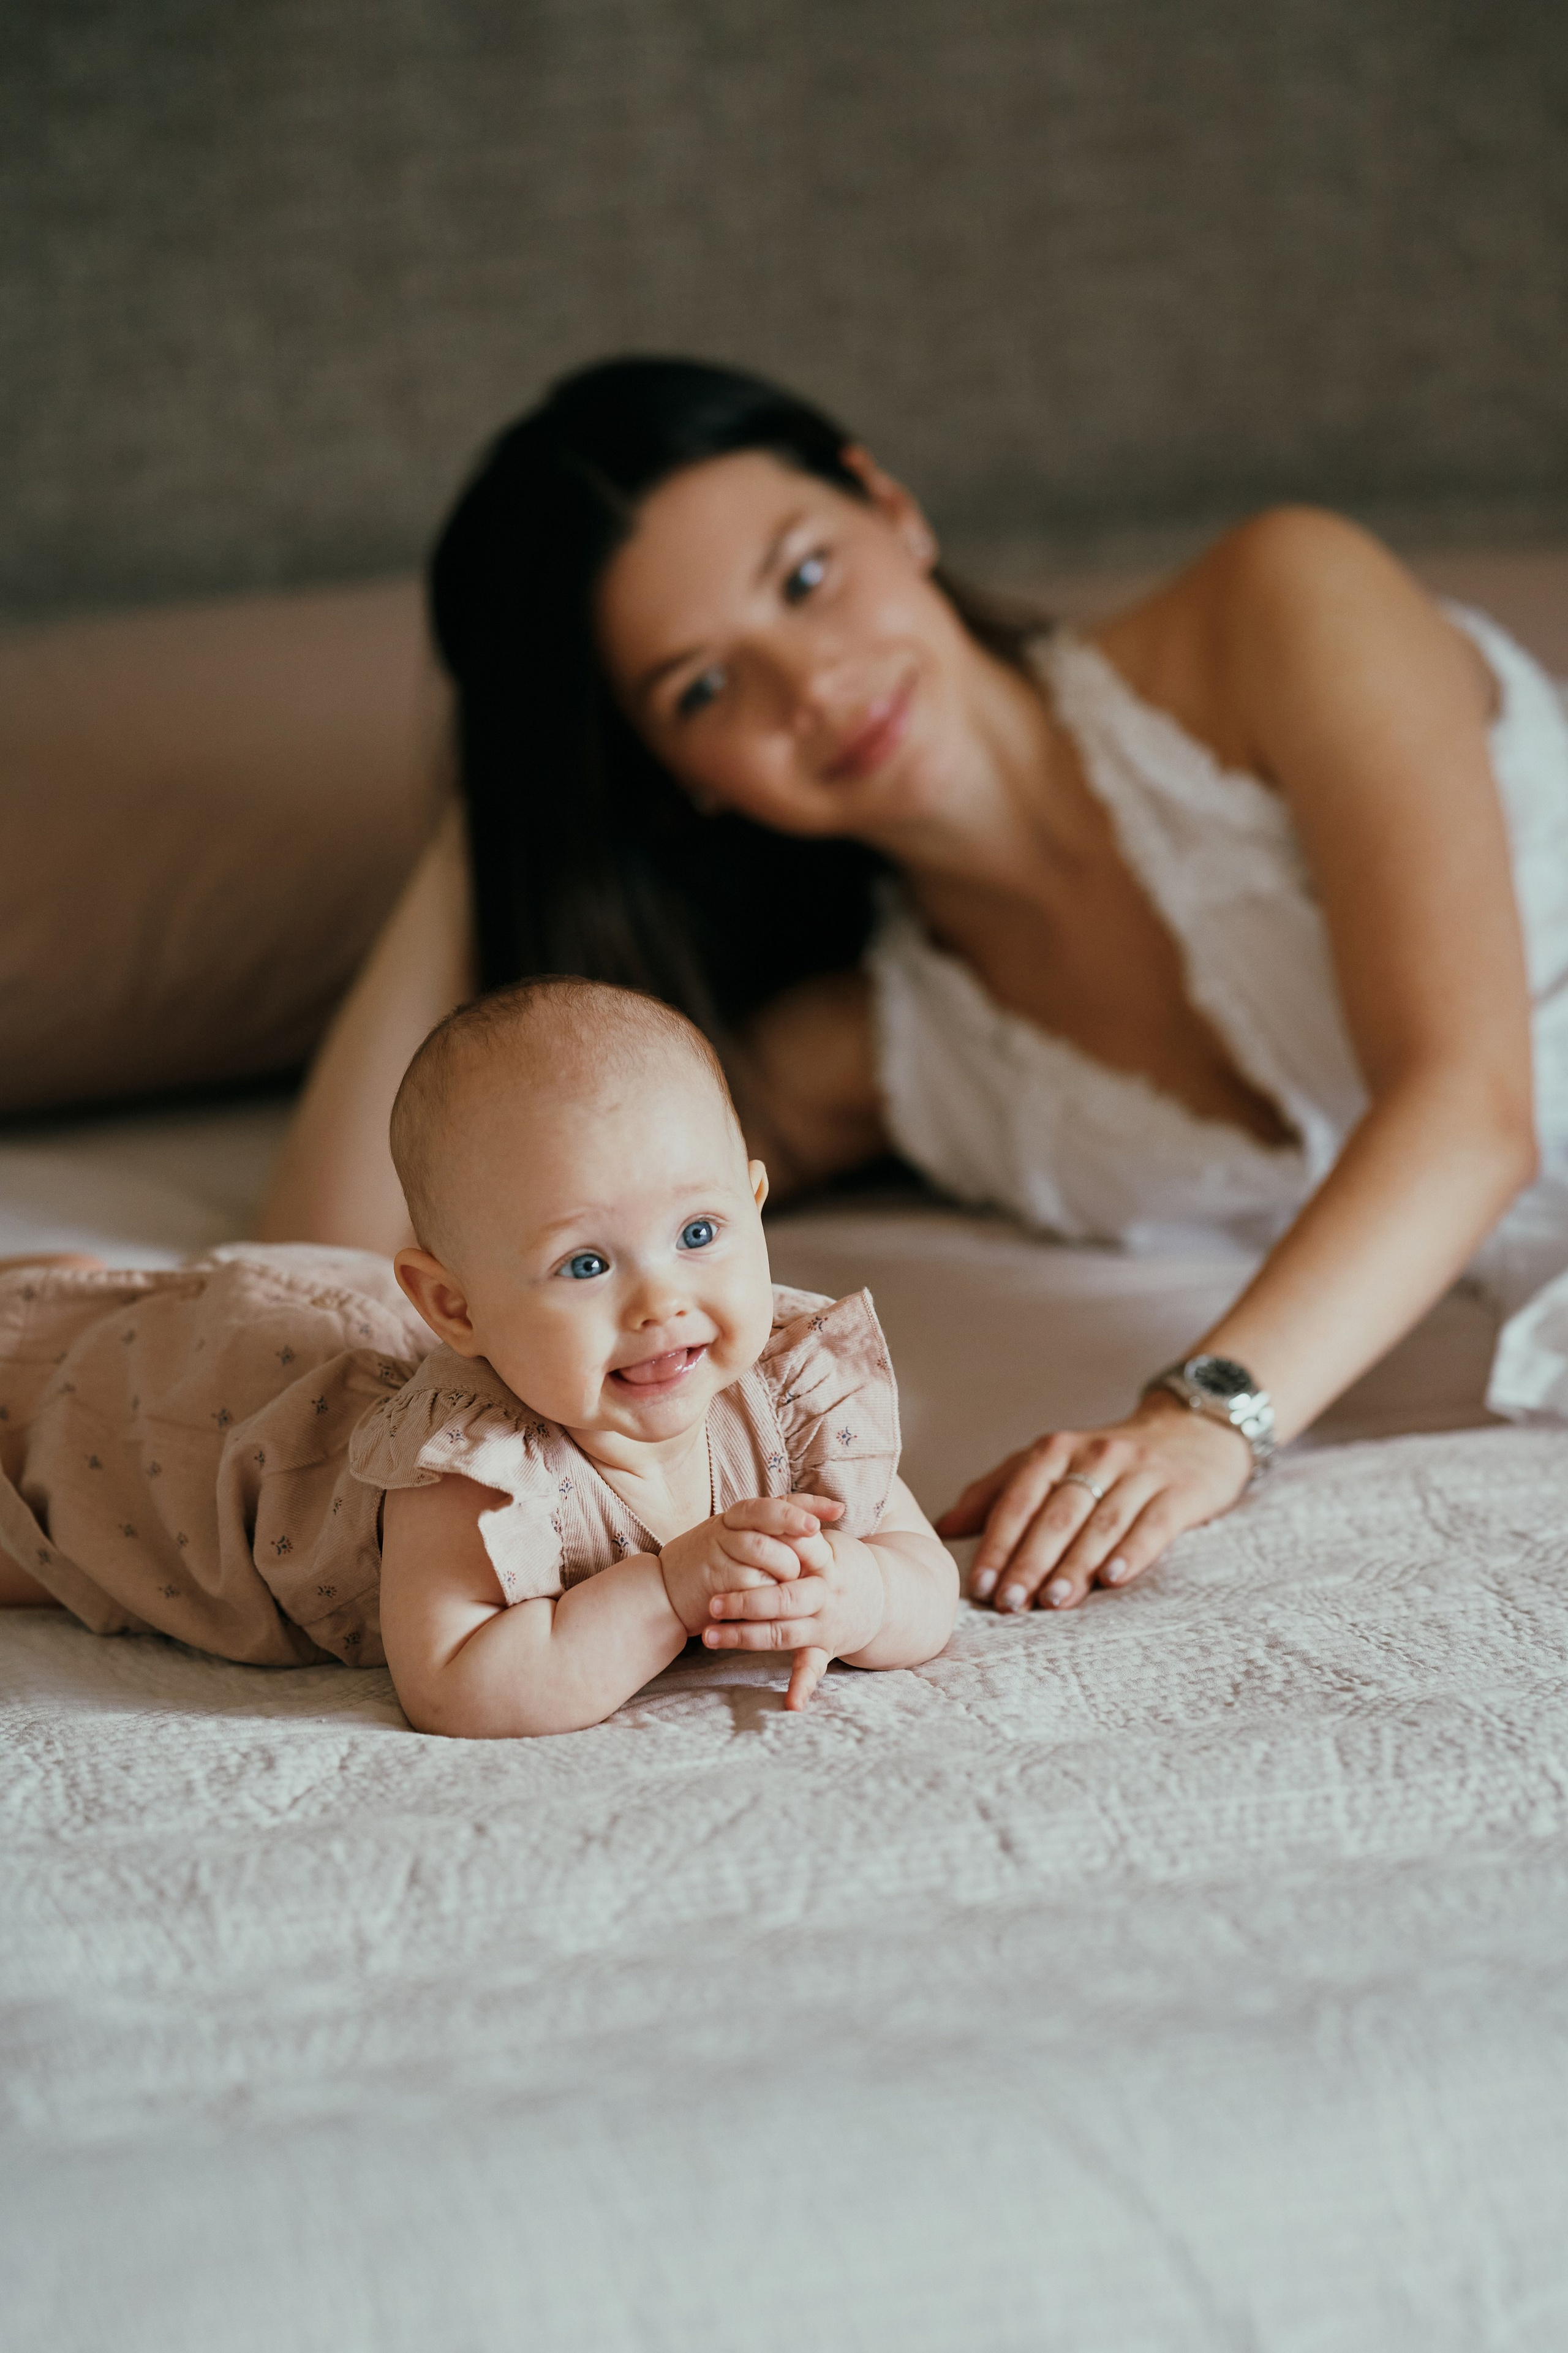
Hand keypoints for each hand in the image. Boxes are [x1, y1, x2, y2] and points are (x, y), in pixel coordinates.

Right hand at [658, 1494, 843, 1638]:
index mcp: (738, 1515)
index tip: (838, 1511)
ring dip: (783, 1567)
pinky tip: (767, 1600)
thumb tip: (816, 1524)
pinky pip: (748, 1581)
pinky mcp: (713, 1578)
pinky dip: (763, 1591)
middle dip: (798, 1528)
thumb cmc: (713, 1567)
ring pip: (763, 1549)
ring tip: (788, 1581)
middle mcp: (727, 1526)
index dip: (810, 1504)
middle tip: (818, 1544)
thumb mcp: (739, 1542)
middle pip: (770, 1516)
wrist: (664, 1593)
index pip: (779, 1501)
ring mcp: (718, 1550)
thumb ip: (770, 1533)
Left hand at [702, 1514, 887, 1711]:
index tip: (732, 1543)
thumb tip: (762, 1510)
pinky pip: (812, 1668)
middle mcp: (825, 1593)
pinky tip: (791, 1704)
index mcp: (825, 1559)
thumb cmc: (842, 1562)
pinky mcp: (826, 1647)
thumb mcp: (827, 1539)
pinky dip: (803, 1687)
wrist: (887, 1597)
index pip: (794, 1549)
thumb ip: (796, 1528)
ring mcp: (825, 1623)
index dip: (767, 1546)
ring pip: (784, 1633)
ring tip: (710, 1637)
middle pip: (784, 1598)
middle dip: (746, 1601)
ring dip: (747, 1636)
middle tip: (712, 1604)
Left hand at [935, 1393, 1251, 1612]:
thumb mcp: (1049, 1464)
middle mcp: (1095, 1455)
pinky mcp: (1180, 1490)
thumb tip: (942, 1528)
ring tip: (1053, 1601)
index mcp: (1054, 1450)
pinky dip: (1131, 1552)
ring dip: (1075, 1565)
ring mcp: (1140, 1471)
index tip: (980, 1586)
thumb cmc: (1105, 1461)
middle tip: (1010, 1604)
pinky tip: (1112, 1579)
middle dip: (1030, 1562)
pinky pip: (1152, 1524)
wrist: (1192, 1430)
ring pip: (1101, 1523)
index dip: (997, 1544)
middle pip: (1056, 1515)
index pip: (1018, 1500)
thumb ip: (995, 1492)